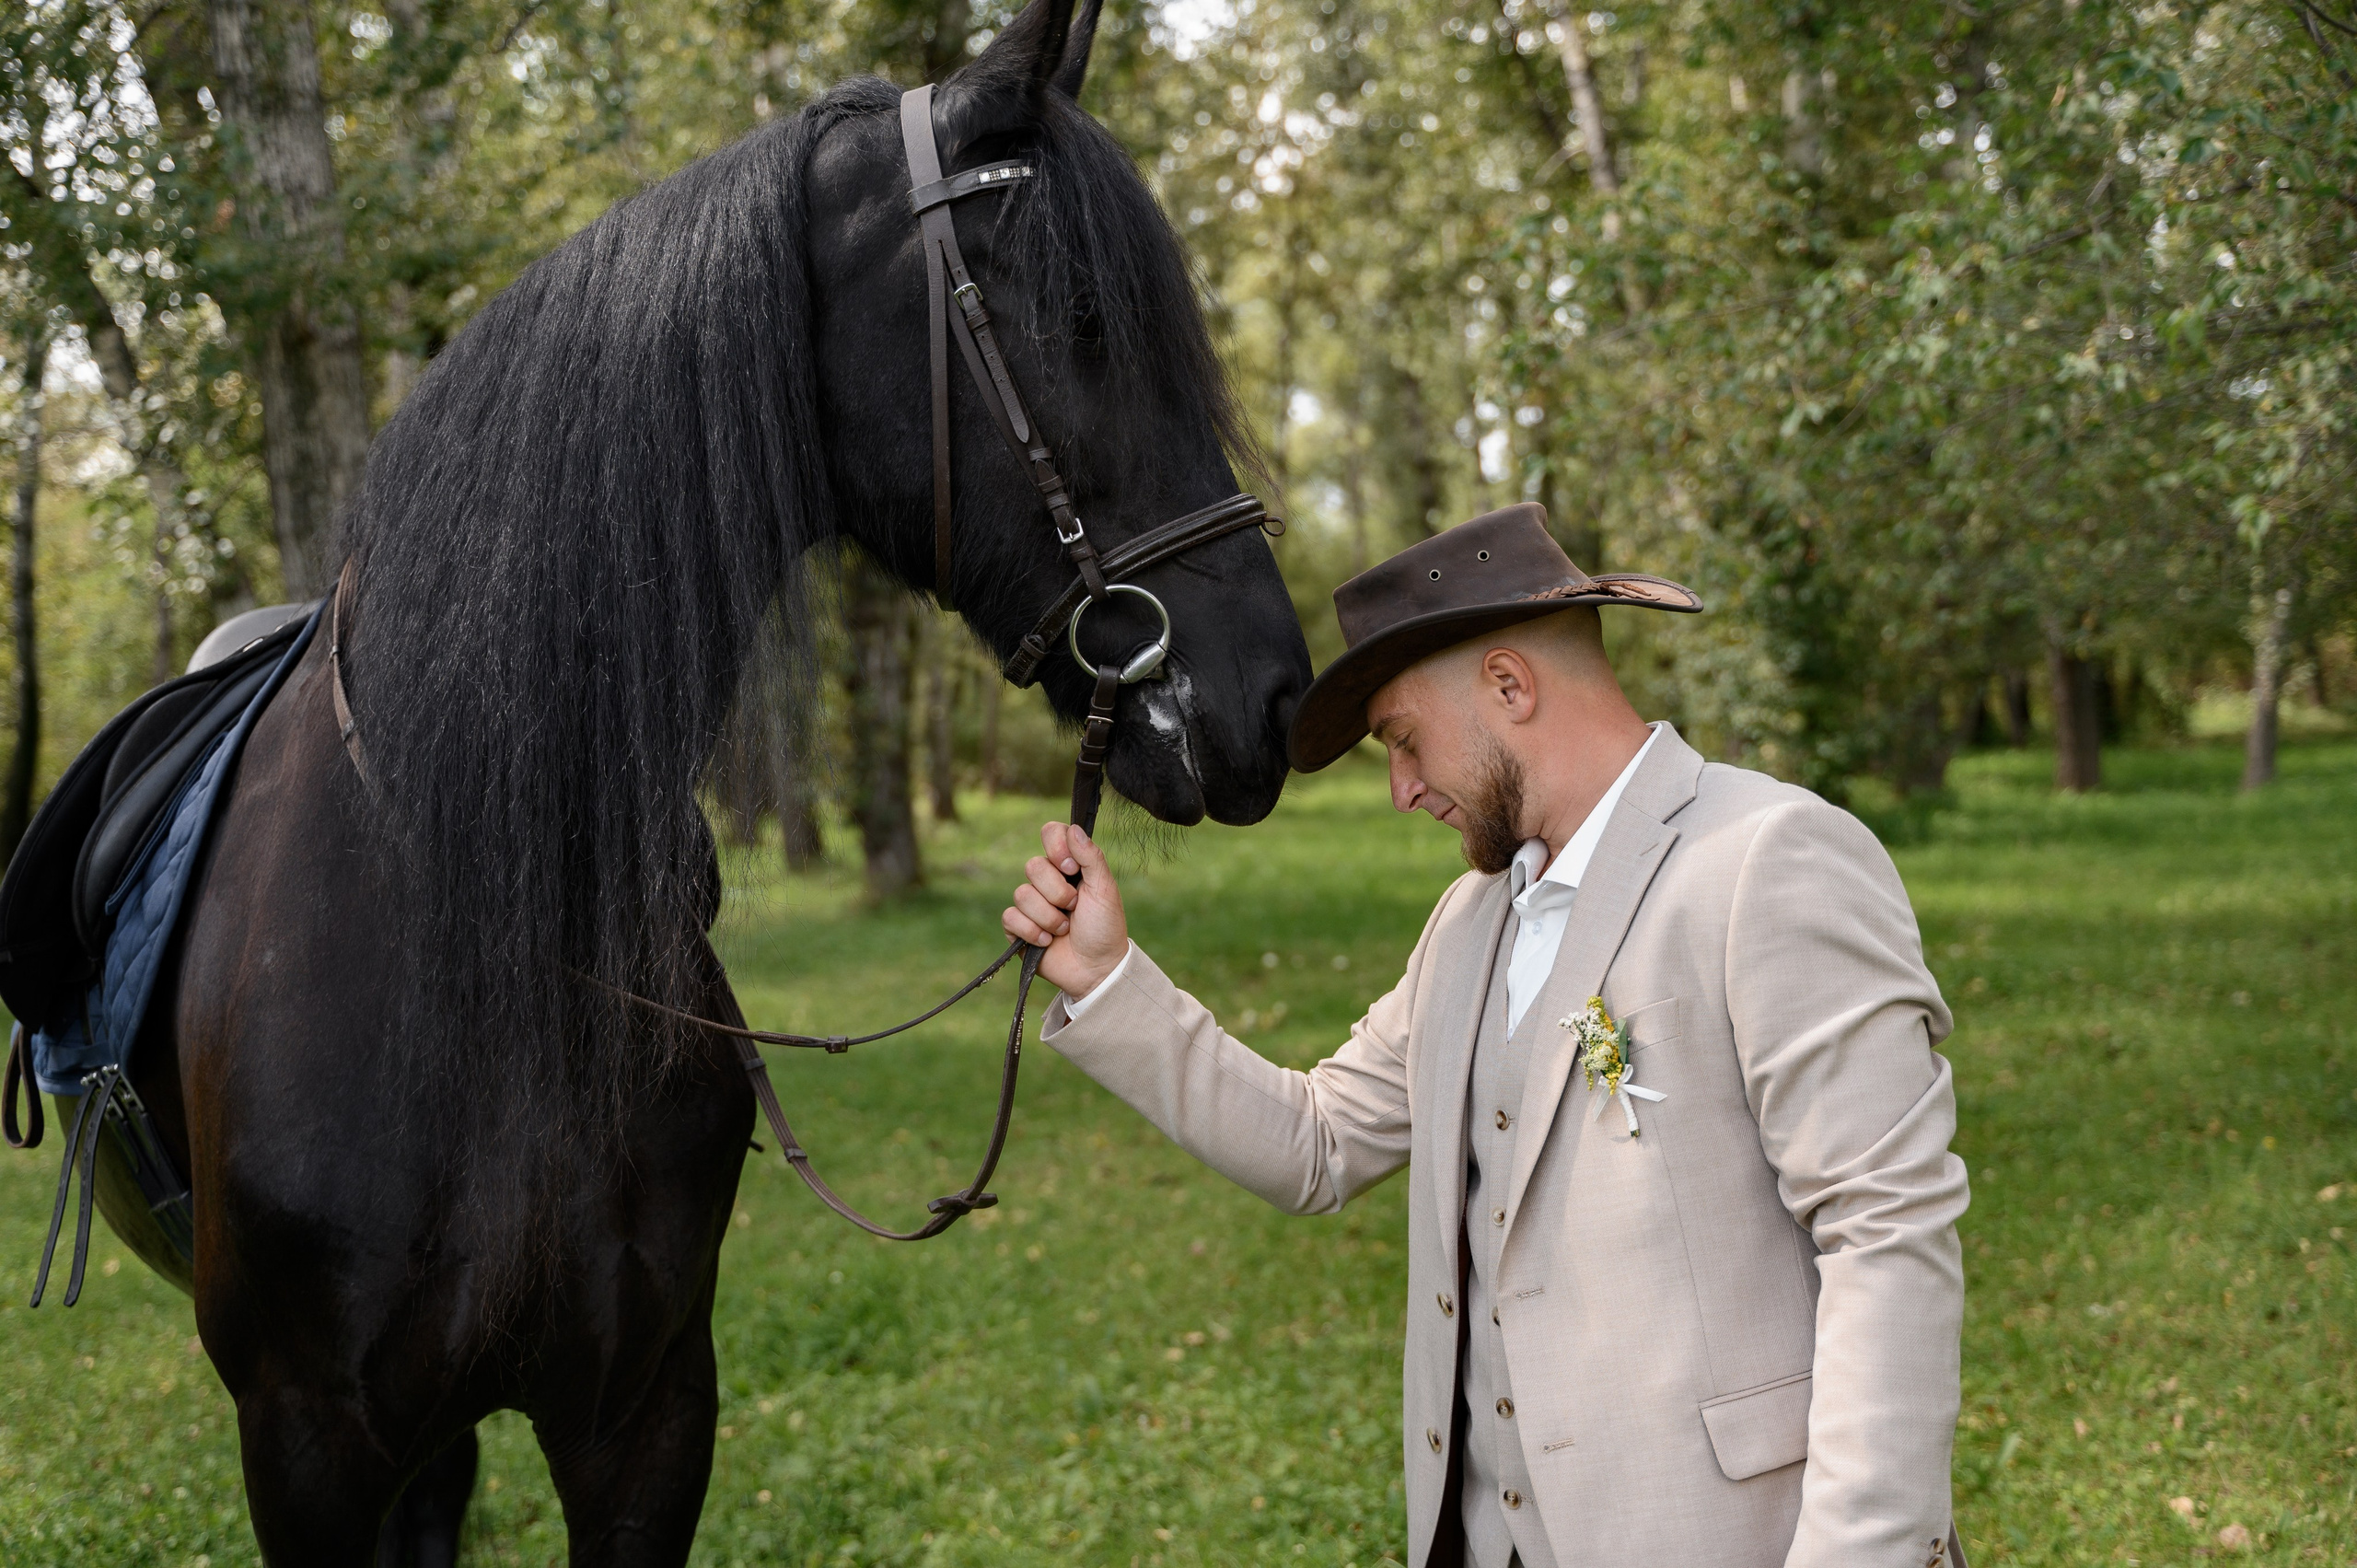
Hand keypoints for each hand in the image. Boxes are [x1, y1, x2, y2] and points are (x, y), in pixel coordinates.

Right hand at [1002, 821, 1129, 998]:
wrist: (1097, 968)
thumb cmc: (1105, 928)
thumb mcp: (1105, 890)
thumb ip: (1091, 857)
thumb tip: (1074, 828)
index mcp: (1069, 866)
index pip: (1050, 833)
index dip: (1056, 847)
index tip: (1072, 868)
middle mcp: (1047, 881)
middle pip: (1033, 866)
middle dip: (1057, 893)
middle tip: (1074, 908)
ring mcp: (1031, 904)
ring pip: (1021, 894)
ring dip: (1049, 917)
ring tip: (1064, 929)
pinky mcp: (1017, 928)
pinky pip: (1010, 917)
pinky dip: (1032, 931)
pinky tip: (1047, 941)